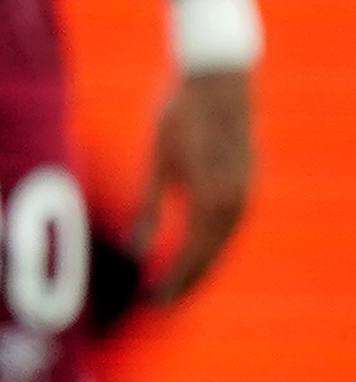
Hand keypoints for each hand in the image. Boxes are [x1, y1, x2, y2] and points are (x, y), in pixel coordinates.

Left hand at [136, 67, 252, 302]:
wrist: (216, 81)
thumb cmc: (178, 114)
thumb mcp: (158, 160)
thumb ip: (150, 208)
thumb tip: (136, 251)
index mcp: (212, 201)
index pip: (193, 256)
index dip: (173, 281)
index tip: (153, 300)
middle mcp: (235, 205)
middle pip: (211, 257)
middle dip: (186, 280)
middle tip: (160, 300)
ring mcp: (245, 195)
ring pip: (222, 243)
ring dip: (199, 264)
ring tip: (173, 281)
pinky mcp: (246, 184)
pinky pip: (228, 226)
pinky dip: (210, 244)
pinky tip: (192, 248)